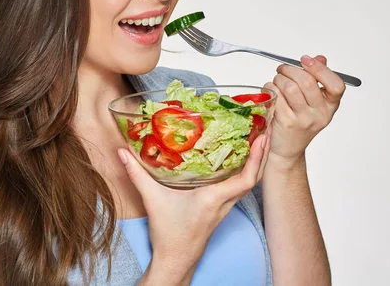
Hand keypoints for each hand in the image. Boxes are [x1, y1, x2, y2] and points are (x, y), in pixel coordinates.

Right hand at [117, 130, 270, 279]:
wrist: (175, 261)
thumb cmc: (169, 234)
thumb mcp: (153, 200)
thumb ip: (138, 174)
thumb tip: (123, 152)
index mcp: (214, 198)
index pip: (245, 179)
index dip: (257, 159)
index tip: (262, 138)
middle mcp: (224, 202)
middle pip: (254, 177)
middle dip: (263, 154)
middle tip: (266, 130)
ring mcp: (225, 207)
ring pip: (248, 182)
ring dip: (256, 161)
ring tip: (257, 138)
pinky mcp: (221, 209)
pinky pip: (239, 187)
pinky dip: (244, 170)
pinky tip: (238, 158)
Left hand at [264, 55, 345, 167]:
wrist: (288, 148)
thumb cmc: (300, 121)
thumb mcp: (314, 101)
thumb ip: (317, 78)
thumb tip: (319, 58)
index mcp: (330, 105)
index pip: (336, 85)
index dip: (321, 69)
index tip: (306, 60)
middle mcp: (320, 114)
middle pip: (307, 82)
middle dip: (290, 70)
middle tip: (283, 69)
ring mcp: (303, 119)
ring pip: (289, 87)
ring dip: (279, 78)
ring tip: (277, 81)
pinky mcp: (286, 122)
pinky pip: (276, 96)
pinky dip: (270, 88)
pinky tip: (271, 91)